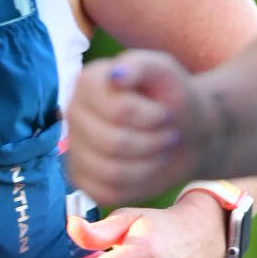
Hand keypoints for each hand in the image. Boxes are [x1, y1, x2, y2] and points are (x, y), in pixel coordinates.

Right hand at [63, 47, 218, 208]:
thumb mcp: (165, 72)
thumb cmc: (171, 97)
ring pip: (110, 170)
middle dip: (152, 142)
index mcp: (87, 83)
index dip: (150, 117)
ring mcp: (74, 148)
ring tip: (160, 149)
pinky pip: (107, 192)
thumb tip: (116, 75)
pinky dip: (136, 184)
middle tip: (169, 134)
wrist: (183, 132)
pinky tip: (147, 167)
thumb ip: (142, 65)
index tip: (164, 112)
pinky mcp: (81, 179)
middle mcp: (73, 113)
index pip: (118, 111)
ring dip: (148, 164)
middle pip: (113, 143)